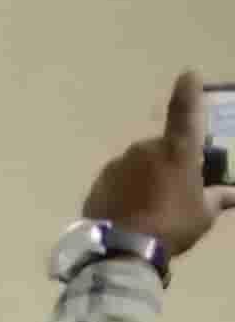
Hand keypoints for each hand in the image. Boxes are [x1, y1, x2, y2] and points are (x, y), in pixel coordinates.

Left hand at [78, 70, 234, 260]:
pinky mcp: (100, 180)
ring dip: (147, 177)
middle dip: (170, 163)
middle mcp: (146, 149)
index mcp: (177, 151)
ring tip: (153, 208)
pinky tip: (132, 211)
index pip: (185, 114)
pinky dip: (128, 188)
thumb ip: (218, 198)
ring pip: (139, 164)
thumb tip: (233, 193)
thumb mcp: (204, 214)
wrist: (122, 248)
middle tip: (178, 191)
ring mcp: (119, 163)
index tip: (188, 73)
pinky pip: (120, 179)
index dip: (188, 93)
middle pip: (162, 149)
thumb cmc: (173, 225)